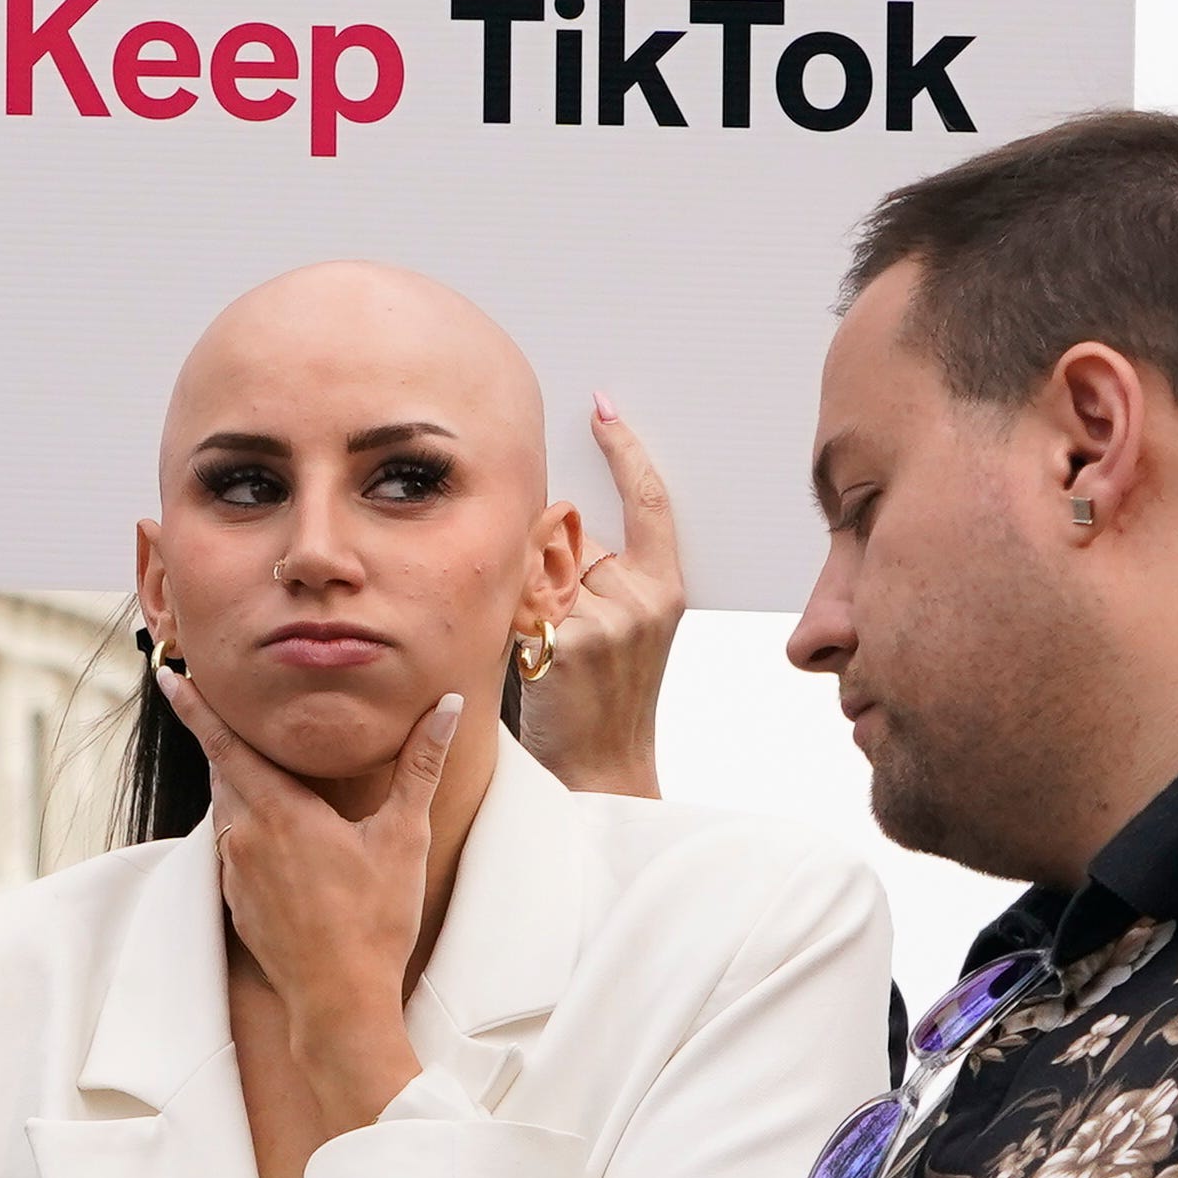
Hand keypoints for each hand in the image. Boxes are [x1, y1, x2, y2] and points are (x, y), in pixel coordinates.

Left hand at [164, 665, 450, 1121]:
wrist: (339, 1001)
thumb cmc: (375, 920)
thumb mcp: (403, 837)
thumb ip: (420, 766)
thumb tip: (446, 708)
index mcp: (279, 812)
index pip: (226, 745)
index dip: (196, 709)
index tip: (167, 677)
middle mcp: (246, 836)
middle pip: (223, 772)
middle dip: (221, 740)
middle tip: (218, 706)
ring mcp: (236, 873)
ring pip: (227, 810)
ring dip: (236, 784)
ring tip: (255, 764)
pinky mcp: (237, 902)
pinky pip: (233, 848)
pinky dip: (245, 827)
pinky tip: (272, 832)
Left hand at [513, 397, 681, 799]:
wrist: (602, 767)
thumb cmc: (606, 696)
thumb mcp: (625, 628)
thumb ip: (602, 577)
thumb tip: (556, 527)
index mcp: (663, 588)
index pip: (648, 500)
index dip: (624, 449)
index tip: (602, 409)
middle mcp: (641, 598)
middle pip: (574, 535)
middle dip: (553, 563)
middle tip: (562, 624)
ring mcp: (605, 619)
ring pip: (539, 567)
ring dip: (528, 596)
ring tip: (550, 653)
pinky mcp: (564, 641)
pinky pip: (518, 602)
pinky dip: (514, 623)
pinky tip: (534, 663)